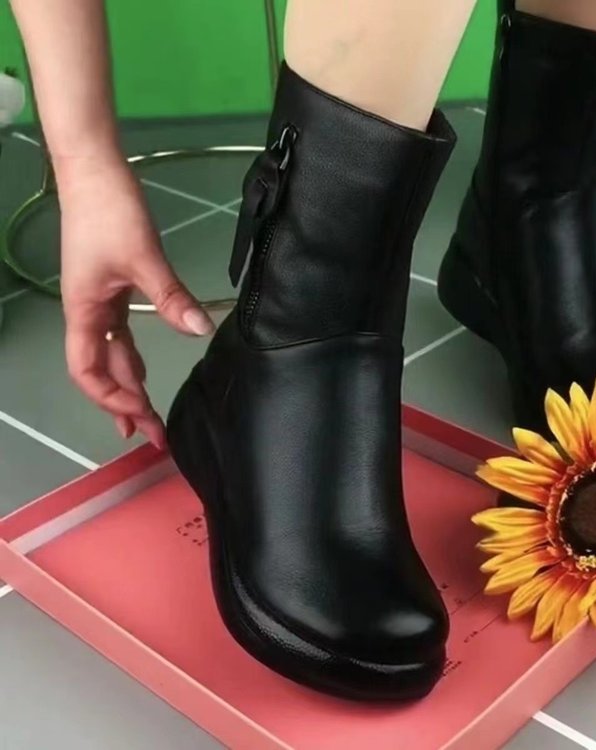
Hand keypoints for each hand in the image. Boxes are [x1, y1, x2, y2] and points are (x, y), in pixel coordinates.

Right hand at [57, 154, 214, 447]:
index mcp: (84, 312)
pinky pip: (120, 335)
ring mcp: (99, 303)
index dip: (110, 398)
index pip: (88, 371)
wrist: (95, 172)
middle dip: (124, 403)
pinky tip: (146, 372)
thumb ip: (171, 297)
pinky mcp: (114, 290)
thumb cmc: (110, 213)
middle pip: (101, 370)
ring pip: (111, 355)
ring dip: (129, 384)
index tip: (141, 416)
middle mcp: (88, 314)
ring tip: (148, 414)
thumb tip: (200, 328)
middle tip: (152, 433)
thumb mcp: (143, 258)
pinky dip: (131, 357)